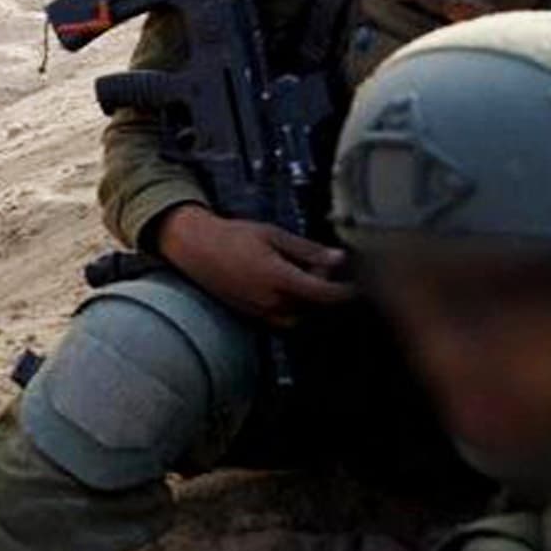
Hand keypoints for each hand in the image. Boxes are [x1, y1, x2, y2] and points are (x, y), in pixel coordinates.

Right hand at [155, 206, 353, 324]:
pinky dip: (290, 304)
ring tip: (296, 275)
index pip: (324, 294)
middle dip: (321, 288)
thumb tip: (338, 258)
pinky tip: (281, 284)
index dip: (346, 292)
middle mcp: (271, 300)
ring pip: (299, 313)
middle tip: (317, 266)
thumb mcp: (272, 235)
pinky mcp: (251, 314)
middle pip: (314, 305)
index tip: (358, 286)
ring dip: (306, 299)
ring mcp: (260, 310)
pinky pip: (281, 316)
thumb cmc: (231, 235)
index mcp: (279, 278)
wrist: (193, 246)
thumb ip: (307, 250)